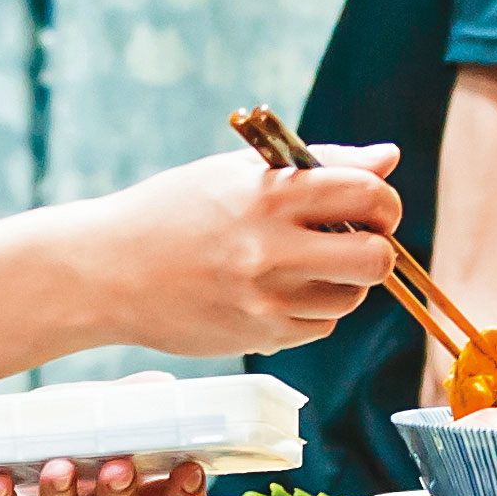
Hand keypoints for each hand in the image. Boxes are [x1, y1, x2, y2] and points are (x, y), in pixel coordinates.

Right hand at [79, 142, 401, 350]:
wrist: (108, 271)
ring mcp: (264, 300)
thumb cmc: (174, 211)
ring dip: (344, 282)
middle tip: (354, 241)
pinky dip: (313, 309)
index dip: (384, 202)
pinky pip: (320, 326)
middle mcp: (271, 249)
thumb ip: (319, 163)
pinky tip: (277, 291)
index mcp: (269, 194)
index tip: (373, 207)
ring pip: (352, 298)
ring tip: (304, 265)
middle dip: (377, 249)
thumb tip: (388, 158)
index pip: (369, 195)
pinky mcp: (258, 337)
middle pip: (376, 260)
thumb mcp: (238, 171)